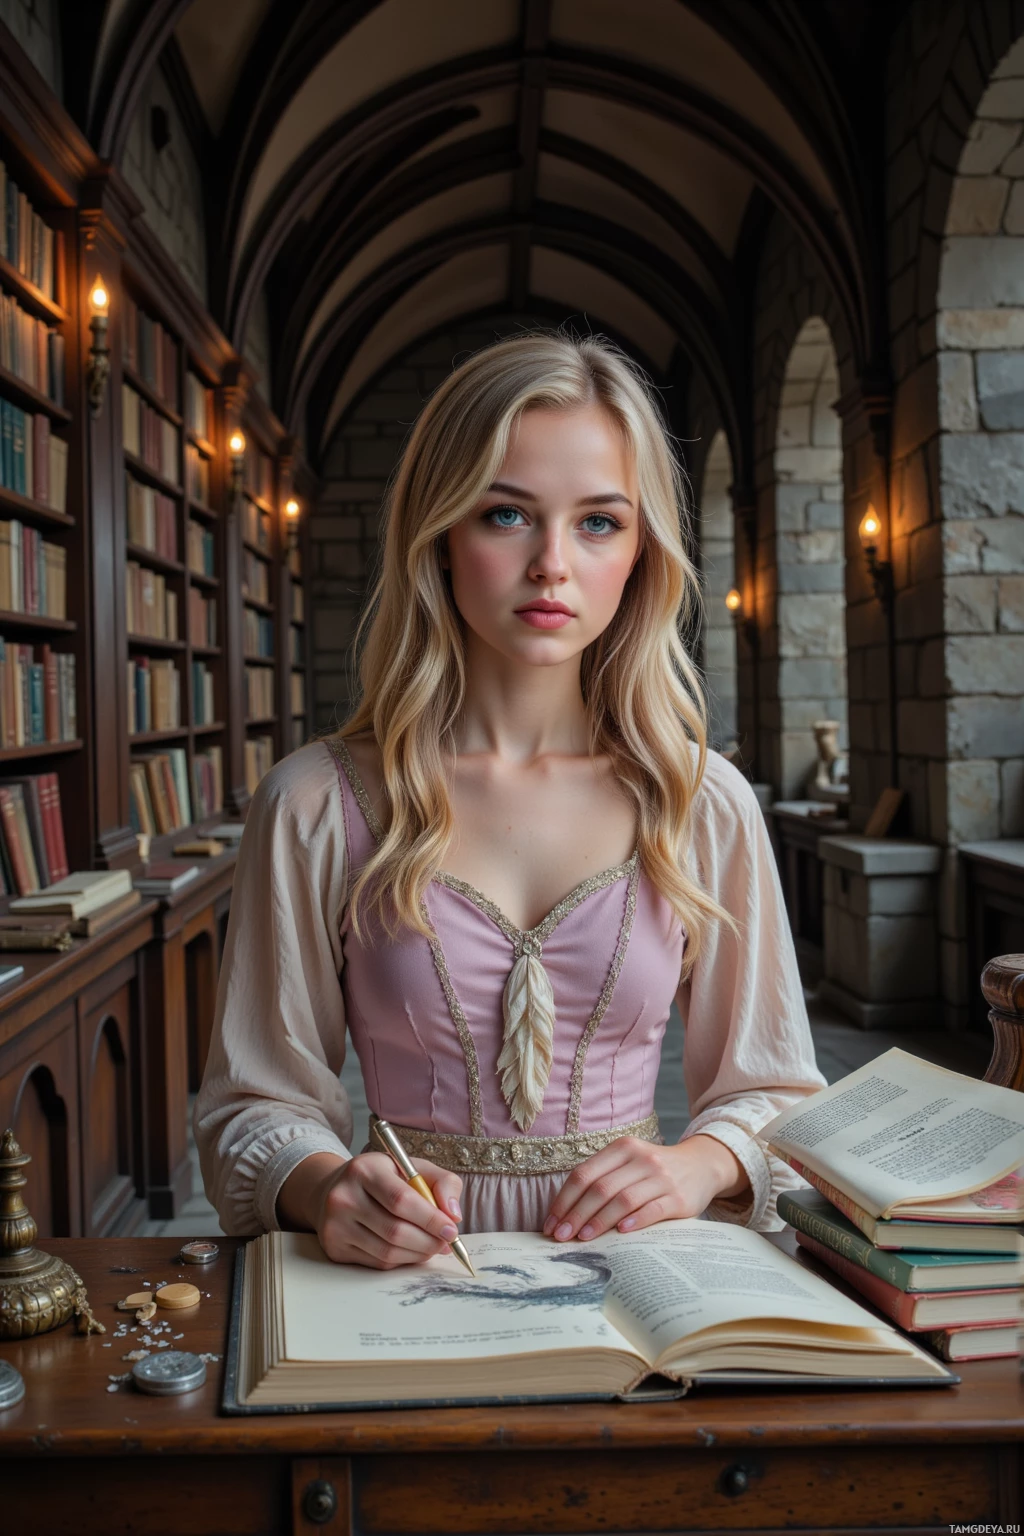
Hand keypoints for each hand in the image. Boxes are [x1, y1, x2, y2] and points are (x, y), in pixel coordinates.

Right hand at [280, 1150, 463, 1268]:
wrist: (333, 1189)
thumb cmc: (382, 1177)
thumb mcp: (412, 1167)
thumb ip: (443, 1182)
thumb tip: (453, 1215)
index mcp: (365, 1169)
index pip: (401, 1200)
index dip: (430, 1219)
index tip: (451, 1229)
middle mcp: (344, 1197)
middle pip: (395, 1230)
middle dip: (428, 1241)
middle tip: (446, 1243)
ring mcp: (335, 1225)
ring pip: (387, 1252)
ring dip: (417, 1254)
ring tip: (432, 1247)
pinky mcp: (334, 1248)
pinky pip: (377, 1263)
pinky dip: (401, 1260)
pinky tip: (410, 1250)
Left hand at [542, 1134, 748, 1241]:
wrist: (701, 1165)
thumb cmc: (654, 1170)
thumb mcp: (628, 1163)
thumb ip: (602, 1179)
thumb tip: (565, 1213)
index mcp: (622, 1149)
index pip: (584, 1174)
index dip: (564, 1200)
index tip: (551, 1223)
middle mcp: (641, 1159)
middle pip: (600, 1188)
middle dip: (576, 1214)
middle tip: (561, 1236)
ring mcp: (661, 1177)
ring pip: (623, 1199)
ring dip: (599, 1221)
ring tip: (583, 1238)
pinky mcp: (678, 1197)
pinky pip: (652, 1209)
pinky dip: (635, 1221)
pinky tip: (620, 1232)